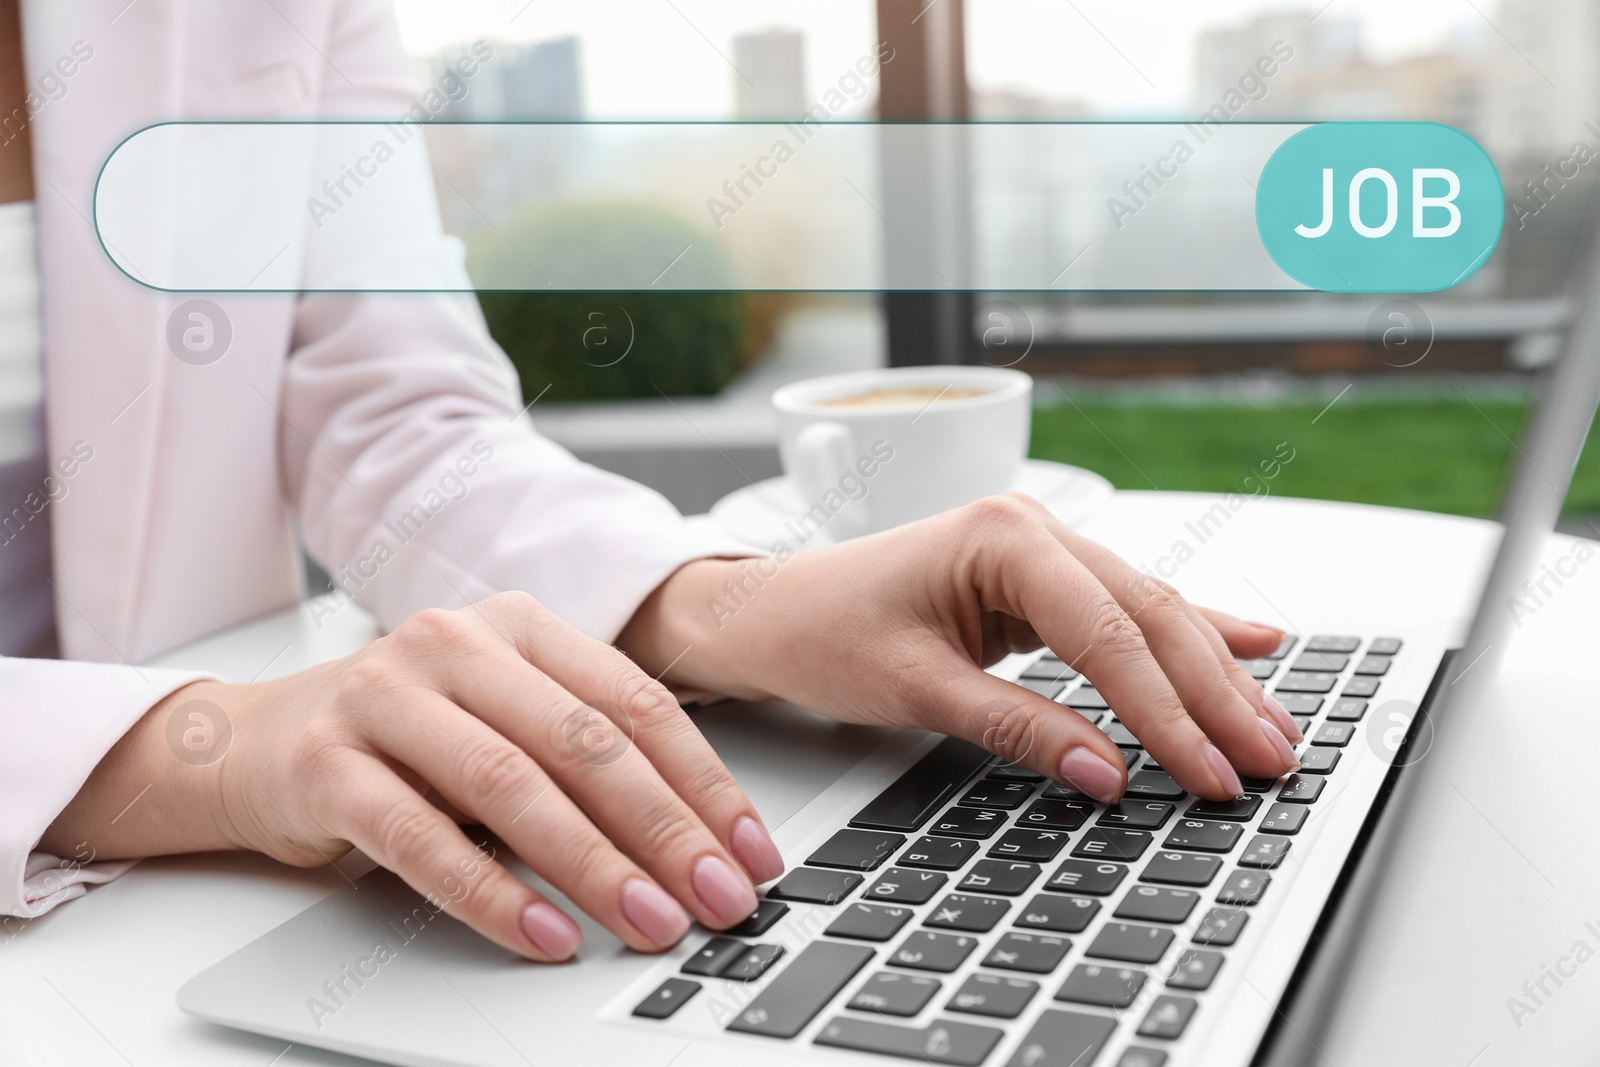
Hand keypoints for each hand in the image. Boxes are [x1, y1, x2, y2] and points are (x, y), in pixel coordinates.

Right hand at [43, 593, 783, 960]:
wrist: (254, 741)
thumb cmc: (408, 736)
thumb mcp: (504, 718)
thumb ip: (585, 753)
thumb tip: (702, 842)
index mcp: (519, 624)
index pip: (635, 704)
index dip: (704, 783)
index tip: (752, 853)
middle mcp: (457, 645)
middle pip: (585, 744)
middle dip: (665, 830)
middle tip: (717, 898)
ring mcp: (386, 697)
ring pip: (512, 786)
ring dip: (593, 864)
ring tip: (649, 923)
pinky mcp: (327, 765)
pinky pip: (421, 837)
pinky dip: (491, 893)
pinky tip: (544, 934)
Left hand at [622, 494, 1302, 801]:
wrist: (775, 609)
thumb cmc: (826, 632)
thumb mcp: (916, 689)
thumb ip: (1018, 729)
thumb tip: (1109, 775)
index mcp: (999, 536)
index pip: (1106, 632)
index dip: (1165, 711)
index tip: (1210, 770)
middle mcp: (1031, 527)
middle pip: (1147, 615)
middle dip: (1213, 694)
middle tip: (1271, 760)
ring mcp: (1040, 546)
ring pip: (1148, 612)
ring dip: (1212, 673)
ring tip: (1274, 727)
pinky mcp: (1040, 576)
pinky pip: (1126, 609)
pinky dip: (1189, 634)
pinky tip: (1251, 643)